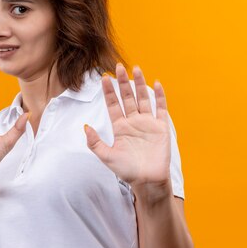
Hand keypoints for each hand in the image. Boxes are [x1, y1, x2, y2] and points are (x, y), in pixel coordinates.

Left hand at [83, 64, 170, 189]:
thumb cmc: (127, 171)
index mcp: (120, 127)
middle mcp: (133, 122)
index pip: (113, 105)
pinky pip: (161, 109)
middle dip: (123, 82)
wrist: (147, 181)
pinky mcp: (161, 128)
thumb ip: (95, 142)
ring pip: (143, 99)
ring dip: (140, 84)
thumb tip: (85, 126)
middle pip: (127, 97)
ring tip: (136, 69)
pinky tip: (157, 83)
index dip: (108, 92)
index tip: (103, 78)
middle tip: (119, 66)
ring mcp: (148, 123)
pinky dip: (159, 96)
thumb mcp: (106, 156)